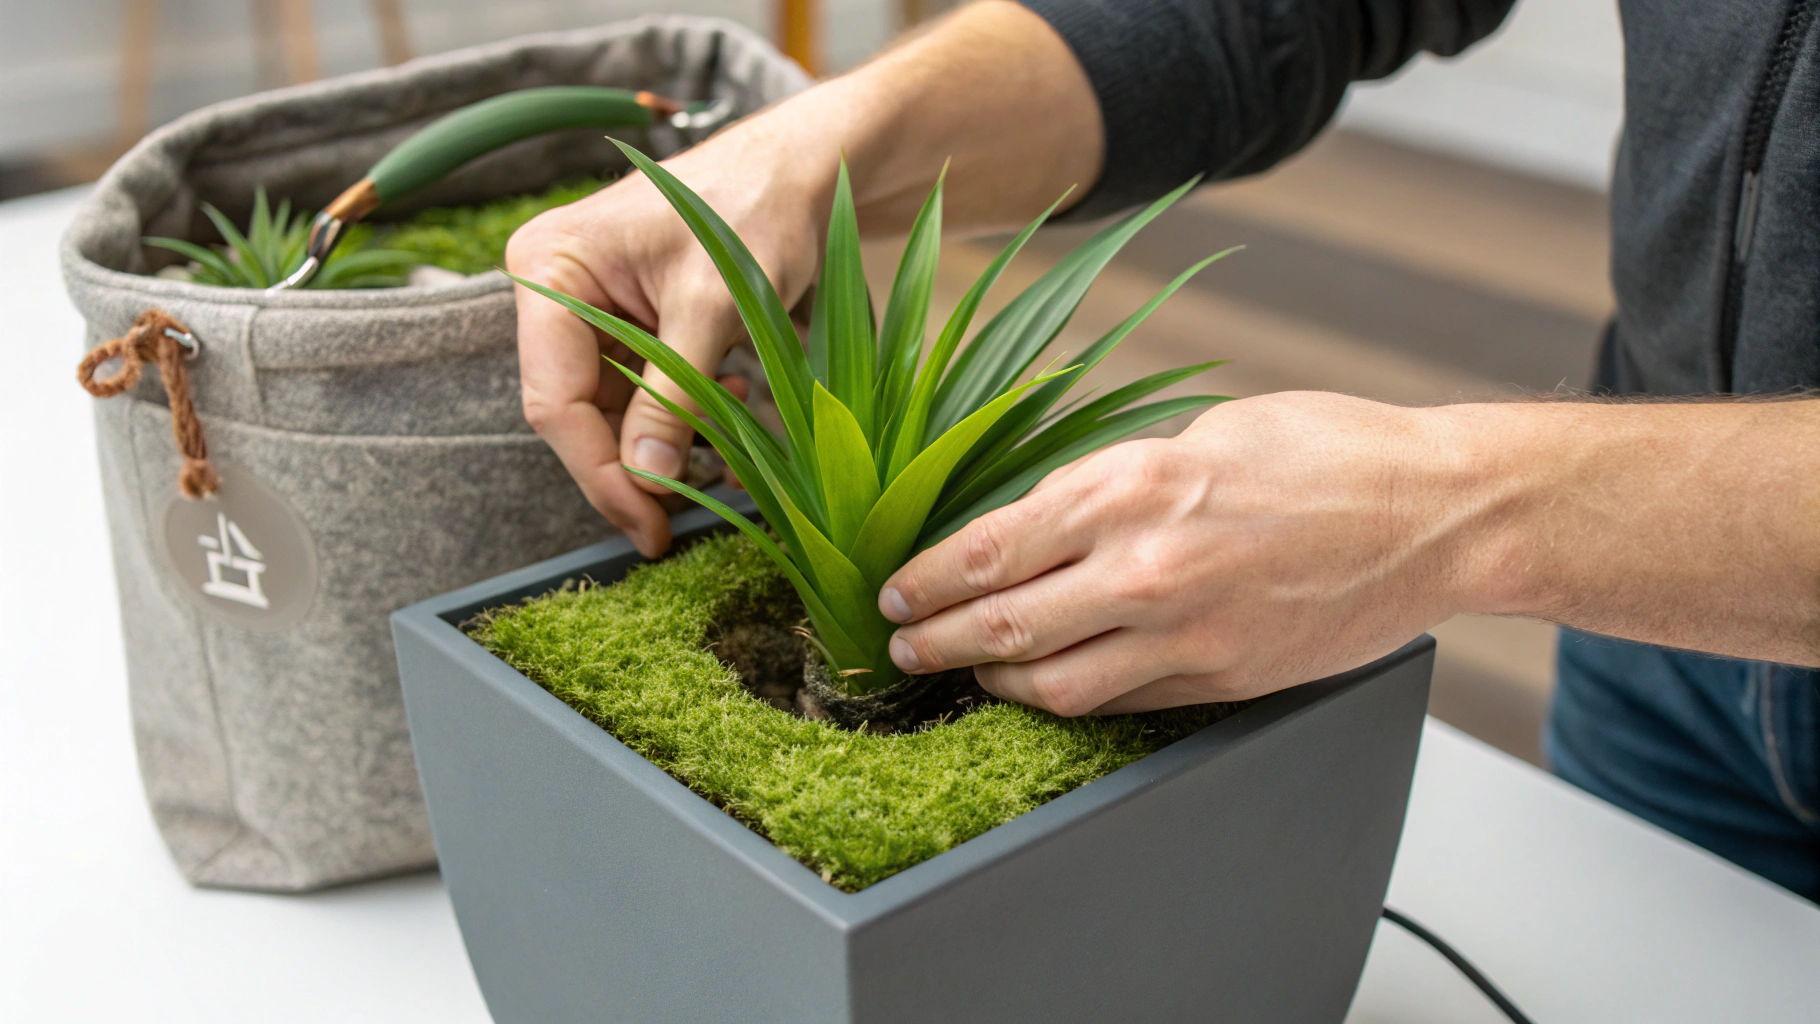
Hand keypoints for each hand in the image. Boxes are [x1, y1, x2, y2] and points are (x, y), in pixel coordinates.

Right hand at [506, 118, 828, 555]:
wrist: (802, 169)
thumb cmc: (755, 208)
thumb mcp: (716, 305)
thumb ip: (674, 394)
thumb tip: (645, 481)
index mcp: (550, 268)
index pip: (555, 399)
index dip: (599, 472)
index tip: (645, 526)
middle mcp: (557, 290)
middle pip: (578, 412)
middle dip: (632, 468)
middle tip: (673, 530)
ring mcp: (591, 309)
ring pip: (615, 411)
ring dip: (667, 448)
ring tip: (726, 462)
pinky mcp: (631, 325)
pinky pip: (644, 394)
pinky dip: (686, 420)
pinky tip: (736, 415)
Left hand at [877, 392, 1478, 714]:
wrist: (1436, 513)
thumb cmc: (1327, 452)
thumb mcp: (1201, 434)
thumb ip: (1116, 483)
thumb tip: (1045, 522)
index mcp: (1129, 484)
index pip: (988, 547)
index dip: (926, 576)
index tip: (895, 590)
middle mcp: (1143, 564)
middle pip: (1001, 623)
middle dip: (935, 640)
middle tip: (901, 646)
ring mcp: (1184, 633)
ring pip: (1052, 685)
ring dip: (995, 684)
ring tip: (967, 676)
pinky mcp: (1223, 679)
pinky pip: (1123, 703)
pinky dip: (1073, 701)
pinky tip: (1052, 691)